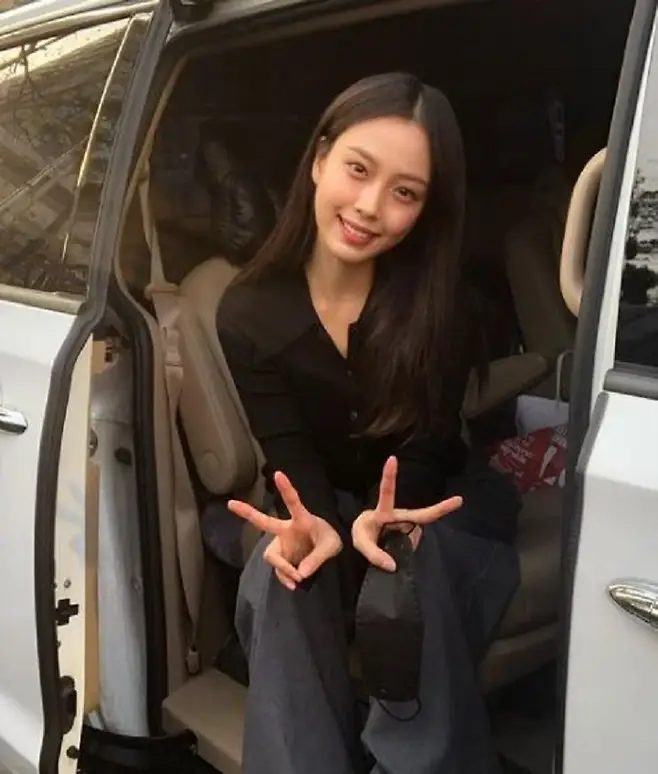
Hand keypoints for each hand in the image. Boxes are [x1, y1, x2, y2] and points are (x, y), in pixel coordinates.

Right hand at [228, 471, 341, 590]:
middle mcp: (286, 530)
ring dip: (282, 569)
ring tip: (297, 579)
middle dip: (247, 512)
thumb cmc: (330, 539)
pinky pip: (278, 570)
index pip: (293, 502)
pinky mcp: (282, 557)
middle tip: (230, 503)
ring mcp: (282, 543)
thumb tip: (300, 574)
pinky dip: (285, 578)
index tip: (278, 473)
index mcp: (301, 520)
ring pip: (271, 556)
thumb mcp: (331, 546)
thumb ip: (317, 558)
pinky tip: (294, 585)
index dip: (286, 489)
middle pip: (263, 522)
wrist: (329, 551)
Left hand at [351, 456, 462, 571]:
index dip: (389, 475)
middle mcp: (399, 517)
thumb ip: (373, 554)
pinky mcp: (411, 537)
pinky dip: (407, 552)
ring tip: (390, 549)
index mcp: (384, 513)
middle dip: (440, 508)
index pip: (387, 492)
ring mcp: (407, 527)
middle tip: (459, 500)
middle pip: (421, 515)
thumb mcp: (360, 543)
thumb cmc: (363, 534)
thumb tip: (393, 566)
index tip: (392, 458)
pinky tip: (398, 556)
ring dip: (405, 545)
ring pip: (415, 535)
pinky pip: (412, 545)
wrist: (367, 540)